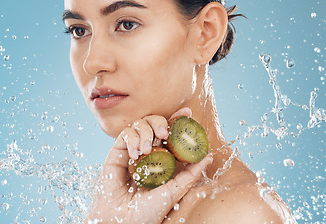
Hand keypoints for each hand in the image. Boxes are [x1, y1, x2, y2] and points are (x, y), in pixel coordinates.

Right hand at [84, 107, 212, 223]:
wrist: (122, 221)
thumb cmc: (147, 212)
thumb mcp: (174, 192)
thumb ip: (190, 175)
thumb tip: (207, 156)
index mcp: (163, 160)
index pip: (171, 134)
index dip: (178, 120)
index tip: (187, 112)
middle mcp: (148, 153)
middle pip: (155, 123)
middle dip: (162, 122)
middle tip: (165, 133)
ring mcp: (132, 151)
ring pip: (140, 124)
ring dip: (145, 131)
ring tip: (146, 150)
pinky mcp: (117, 152)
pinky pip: (125, 134)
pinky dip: (132, 139)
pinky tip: (135, 154)